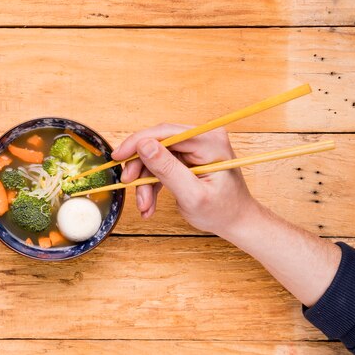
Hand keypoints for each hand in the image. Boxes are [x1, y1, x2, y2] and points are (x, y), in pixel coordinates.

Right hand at [111, 124, 256, 235]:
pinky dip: (153, 184)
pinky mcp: (189, 158)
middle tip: (128, 185)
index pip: (166, 132)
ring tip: (144, 206)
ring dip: (145, 182)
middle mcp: (203, 138)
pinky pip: (162, 166)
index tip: (117, 157)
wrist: (237, 222)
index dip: (137, 142)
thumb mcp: (192, 195)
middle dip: (141, 168)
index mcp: (209, 141)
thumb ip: (167, 169)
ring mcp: (195, 148)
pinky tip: (149, 204)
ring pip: (156, 157)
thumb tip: (144, 145)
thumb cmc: (222, 212)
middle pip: (158, 144)